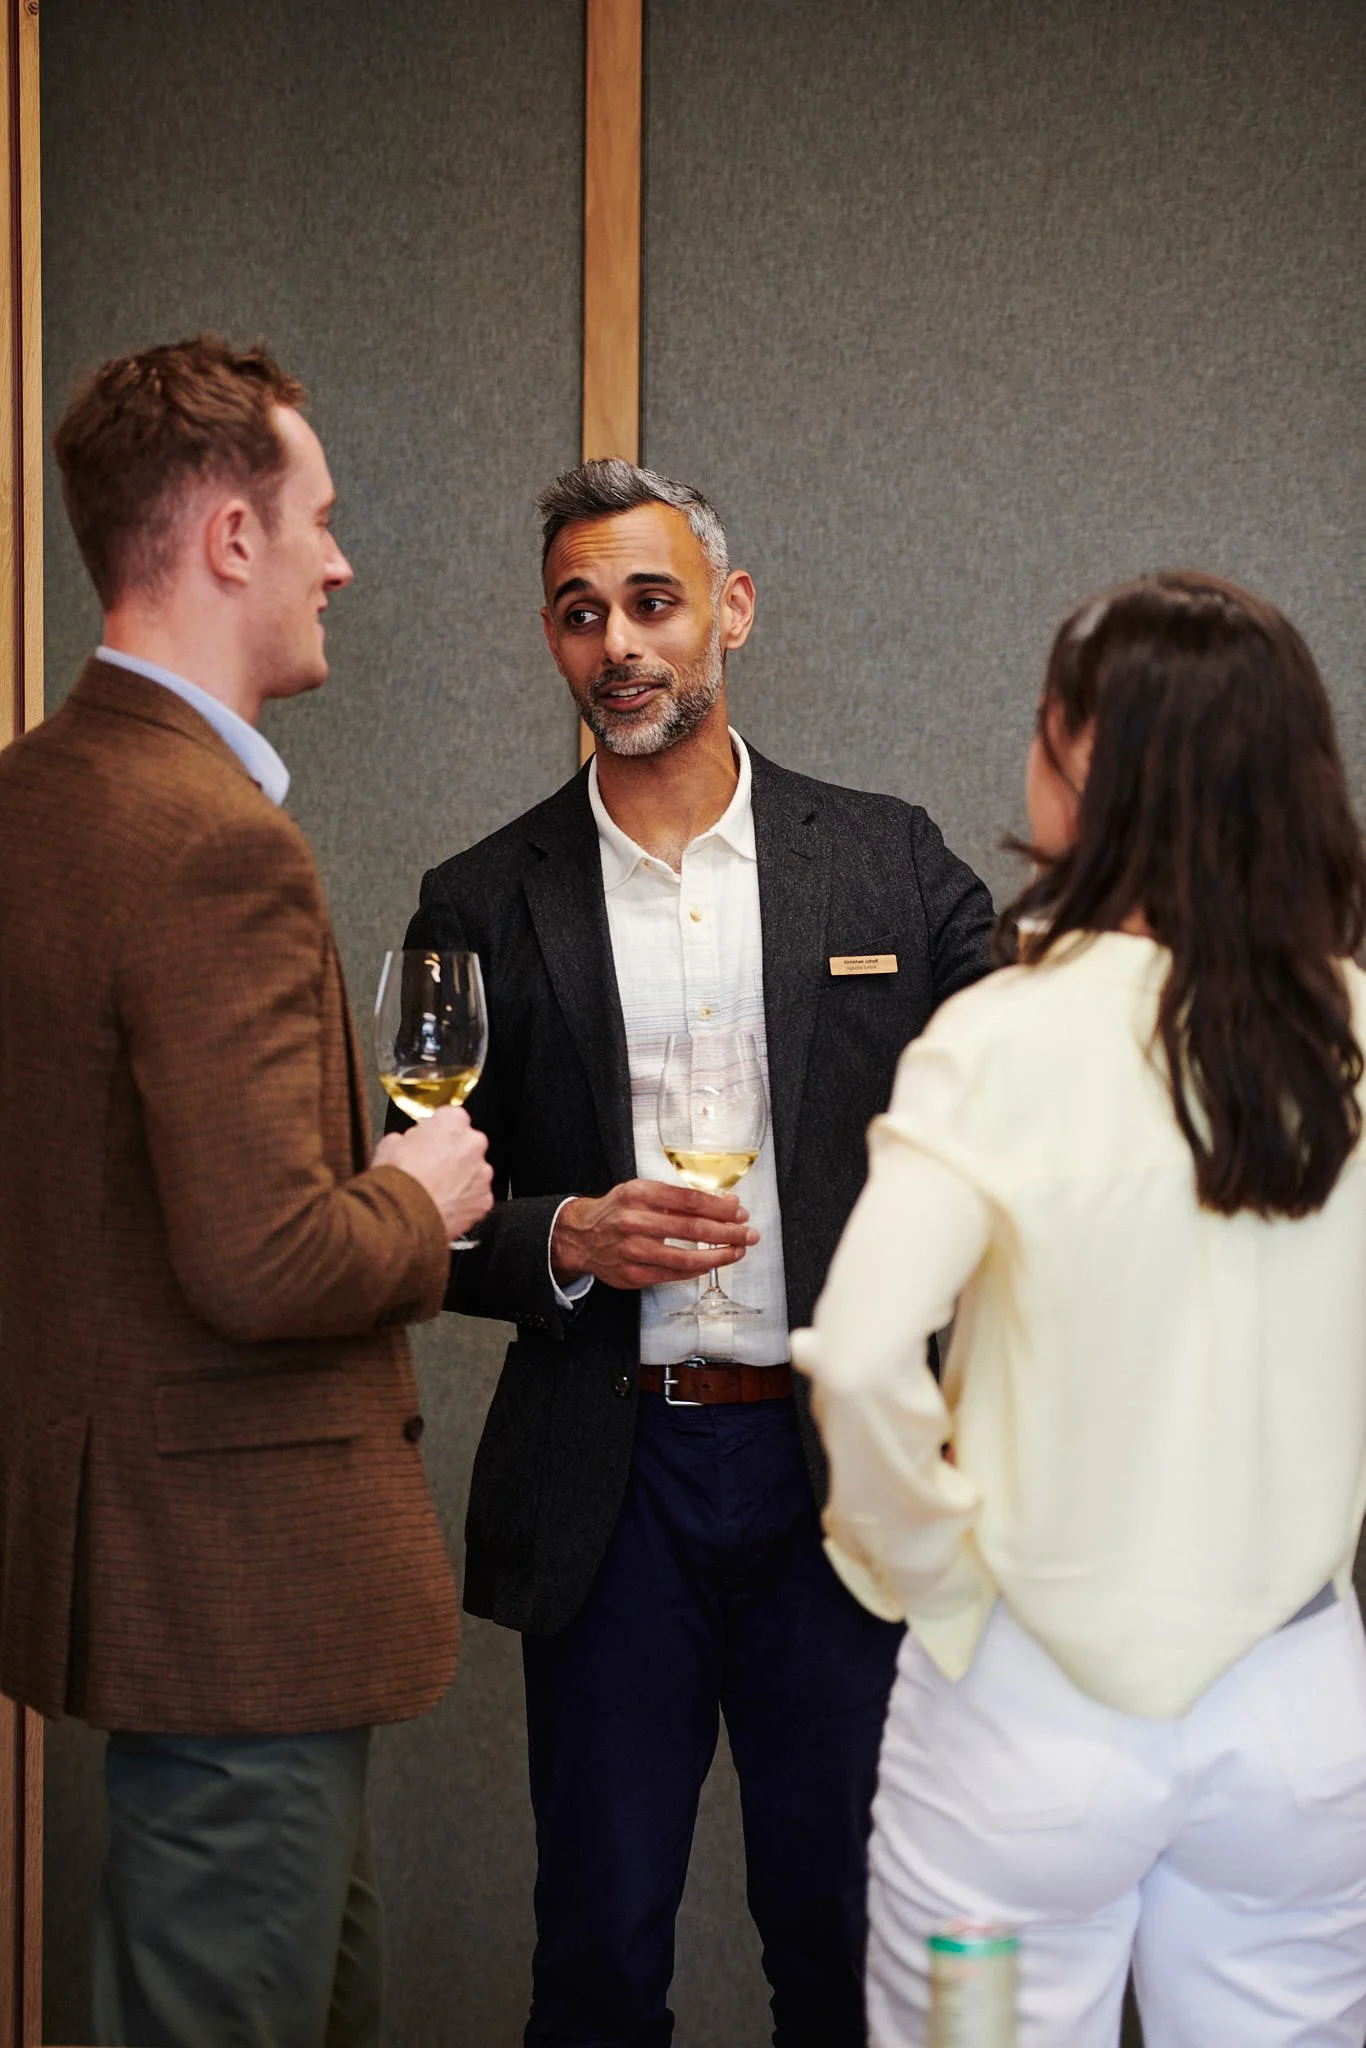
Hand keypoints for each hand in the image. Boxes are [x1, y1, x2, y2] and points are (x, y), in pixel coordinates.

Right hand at [373, 1105, 493, 1241]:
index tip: (429, 1140)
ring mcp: (482, 1173)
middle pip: (466, 1144)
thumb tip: (408, 1142)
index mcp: (452, 1122)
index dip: (437, 1131)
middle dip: (452, 1154)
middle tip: (430, 1168)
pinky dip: (463, 1201)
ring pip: (473, 1171)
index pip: (451, 1118)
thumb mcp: (389, 1144)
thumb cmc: (396, 1180)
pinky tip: (443, 1206)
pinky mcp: (484, 1200)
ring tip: (435, 1191)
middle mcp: (473, 1143)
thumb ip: (408, 1137)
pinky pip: (475, 1197)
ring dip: (460, 1178)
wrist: (402, 1218)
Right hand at [551, 1178, 759, 1290]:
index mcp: (639, 1194)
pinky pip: (673, 1274)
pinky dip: (696, 1270)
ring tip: (737, 1251)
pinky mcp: (633, 1274)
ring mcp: (633, 1251)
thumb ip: (679, 1198)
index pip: (689, 1201)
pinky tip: (711, 1264)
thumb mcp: (642, 1192)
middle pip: (692, 1228)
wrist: (582, 1236)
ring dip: (718, 1256)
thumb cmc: (618, 1211)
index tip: (739, 1211)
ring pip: (686, 1257)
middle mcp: (635, 1221)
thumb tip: (724, 1204)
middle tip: (748, 1233)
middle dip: (727, 1232)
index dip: (719, 1207)